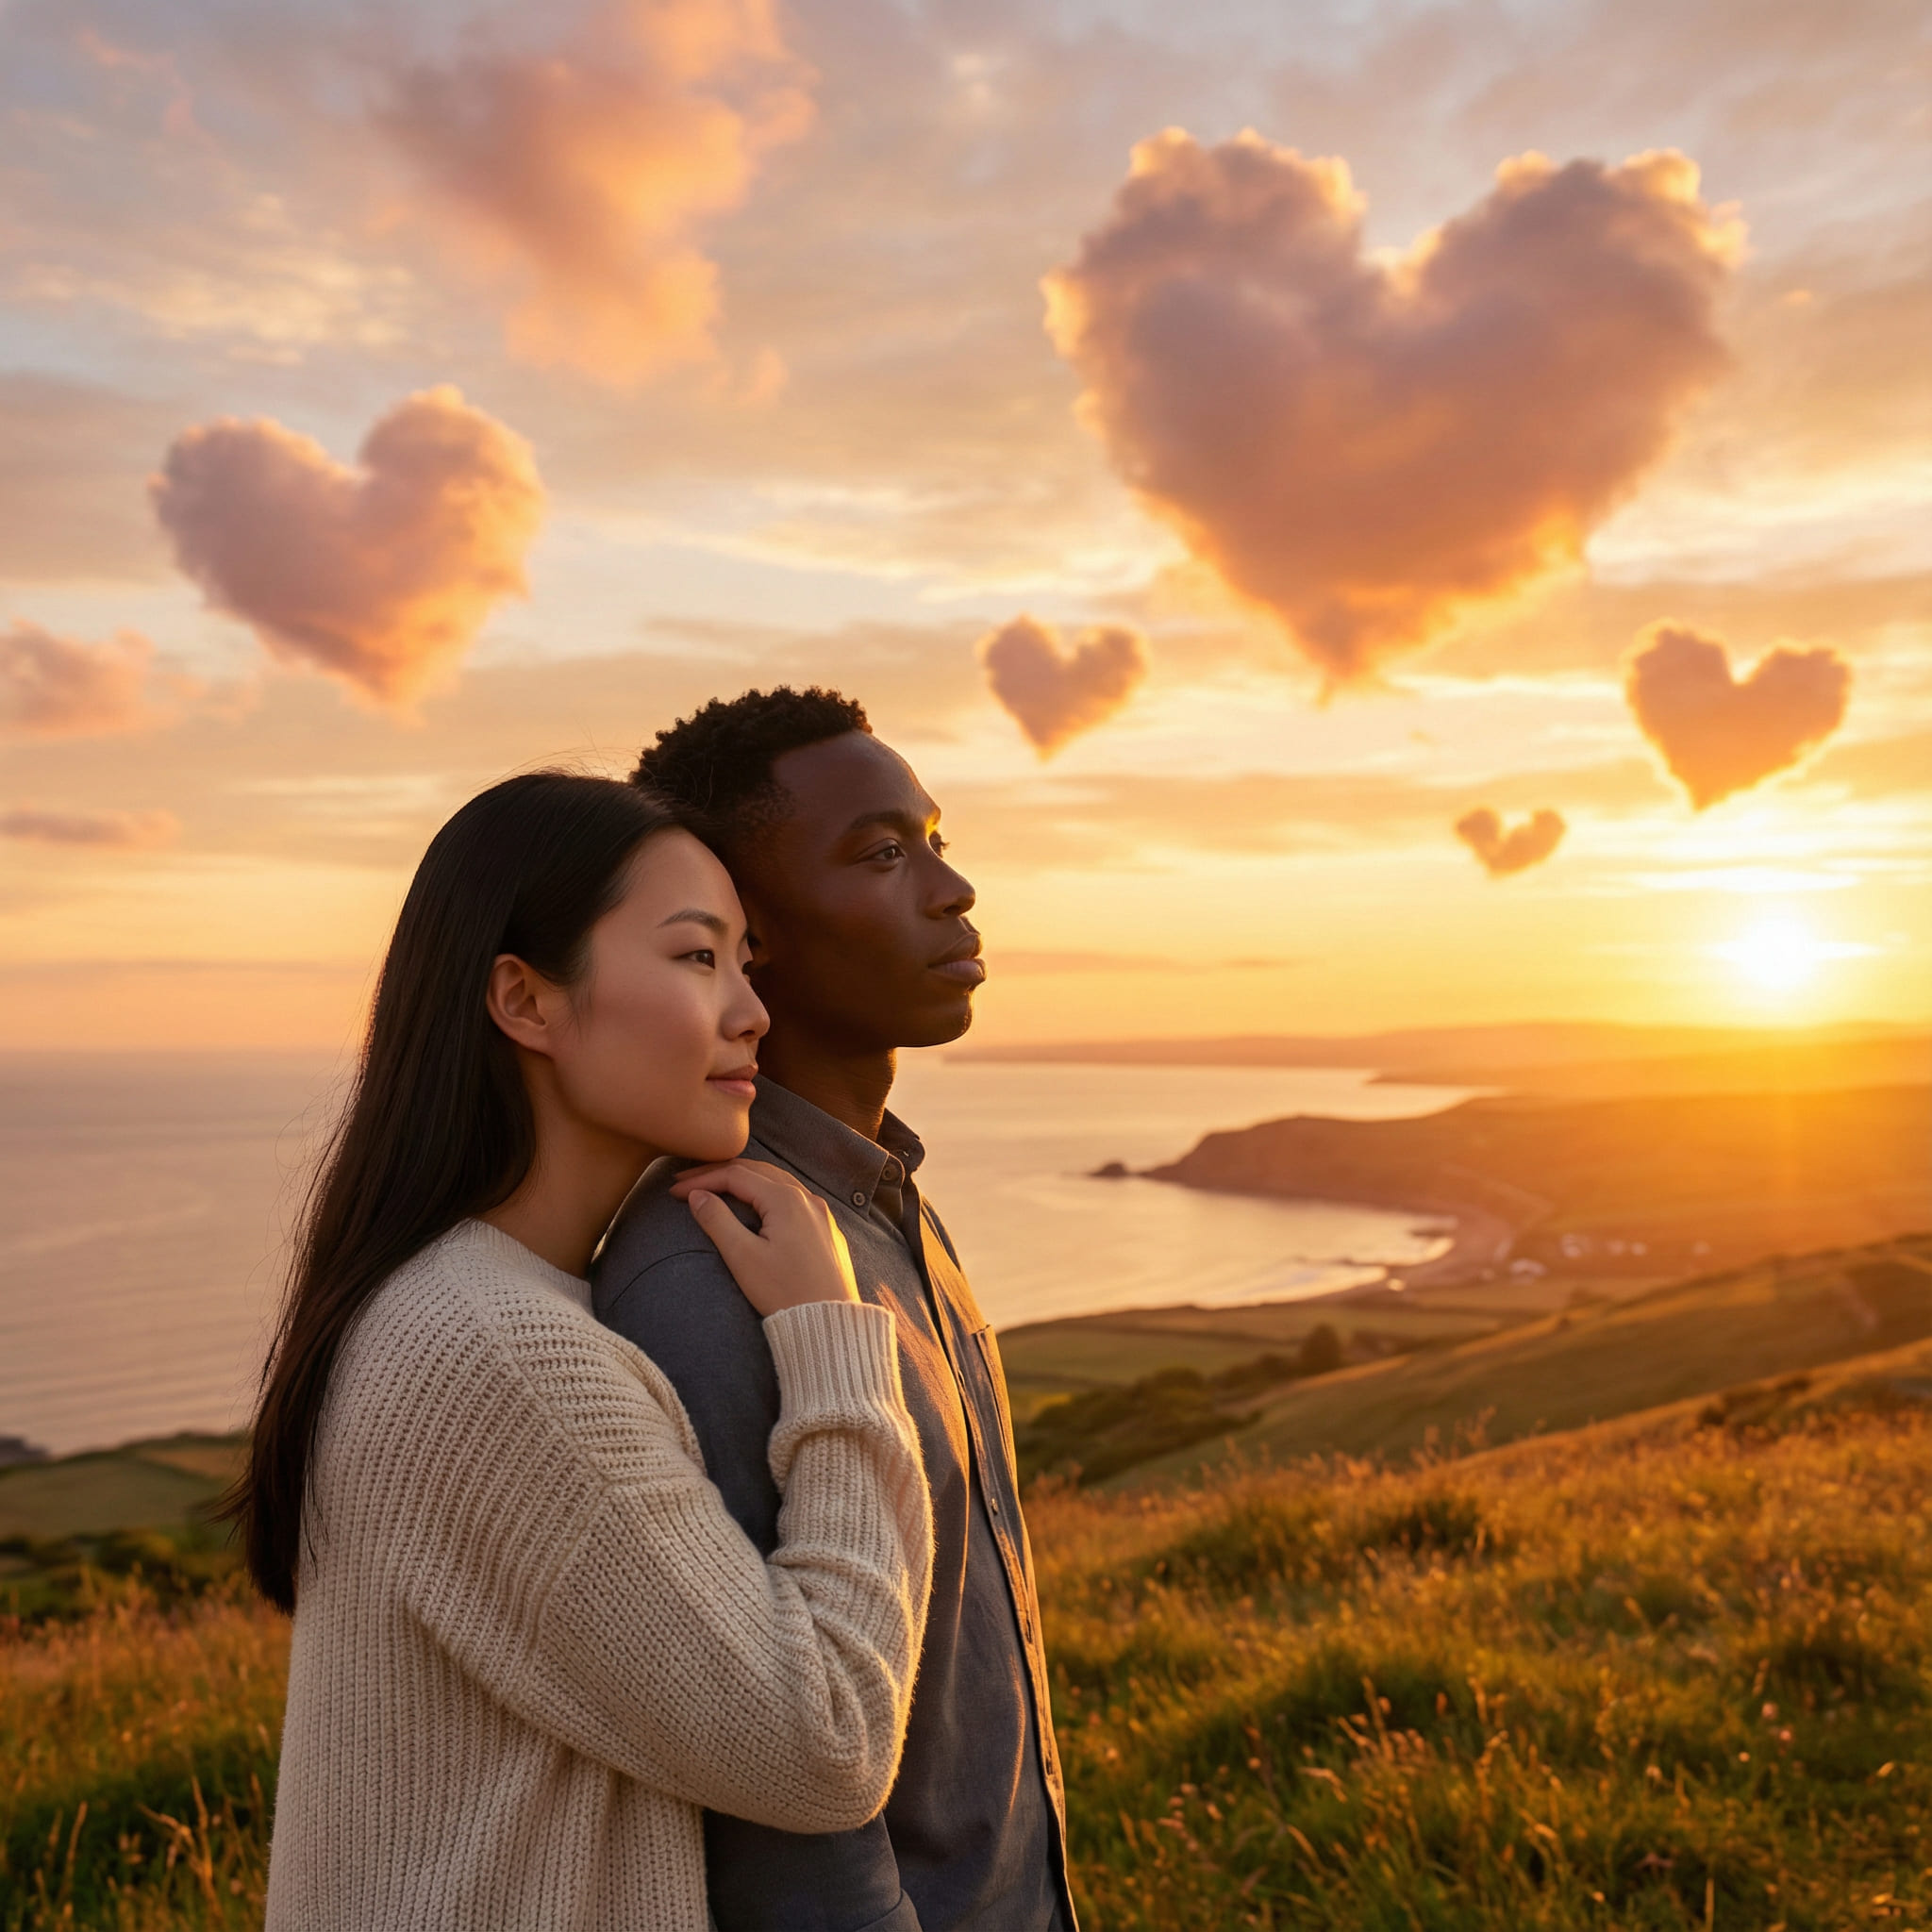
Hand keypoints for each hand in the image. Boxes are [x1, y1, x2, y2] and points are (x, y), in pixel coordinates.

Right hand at [669, 1159, 861, 1316]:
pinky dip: (766, 1193)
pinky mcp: (826, 1229)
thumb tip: (697, 1196)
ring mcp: (820, 1213)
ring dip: (744, 1180)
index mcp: (785, 1199)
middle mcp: (807, 1198)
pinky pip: (793, 1198)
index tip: (674, 1191)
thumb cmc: (785, 1293)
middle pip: (757, 1172)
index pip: (735, 1176)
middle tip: (688, 1180)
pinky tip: (756, 1203)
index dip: (701, 1180)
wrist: (829, 1324)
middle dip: (719, 1173)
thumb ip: (717, 1221)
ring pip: (777, 1182)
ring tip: (715, 1186)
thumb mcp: (743, 1257)